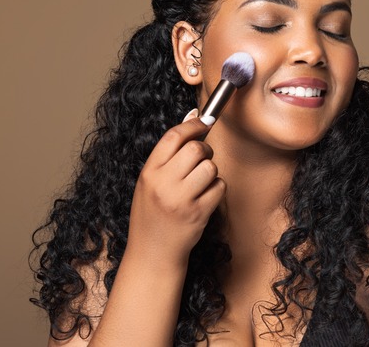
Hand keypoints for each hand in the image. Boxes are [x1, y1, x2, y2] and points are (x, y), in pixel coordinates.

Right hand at [126, 110, 225, 266]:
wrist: (152, 252)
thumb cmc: (152, 213)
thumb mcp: (150, 181)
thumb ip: (169, 153)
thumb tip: (193, 115)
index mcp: (149, 172)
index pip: (173, 137)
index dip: (193, 125)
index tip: (204, 121)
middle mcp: (163, 184)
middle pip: (196, 149)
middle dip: (205, 149)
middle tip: (202, 159)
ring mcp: (182, 200)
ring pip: (210, 167)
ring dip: (211, 171)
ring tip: (200, 182)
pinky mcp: (199, 213)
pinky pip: (219, 187)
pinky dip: (216, 189)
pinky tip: (205, 198)